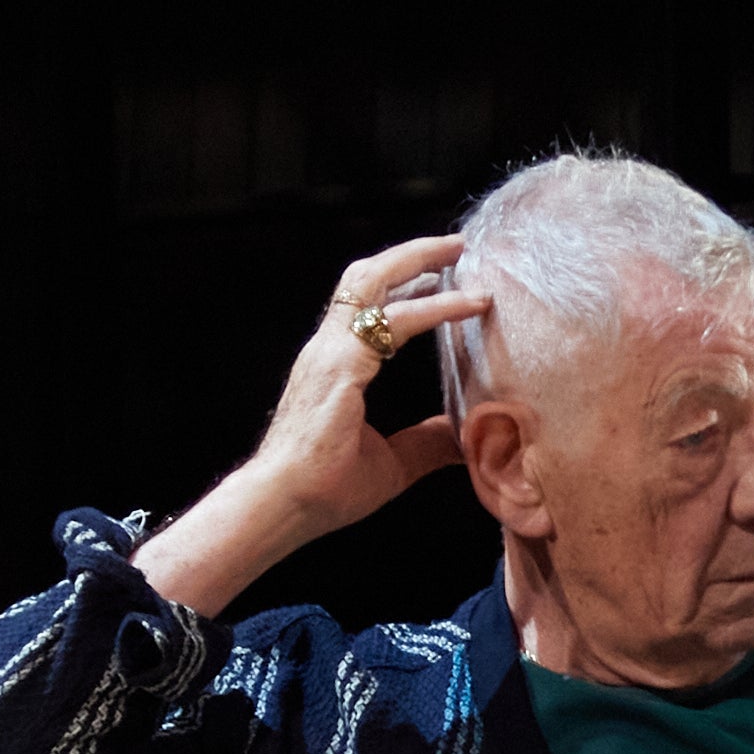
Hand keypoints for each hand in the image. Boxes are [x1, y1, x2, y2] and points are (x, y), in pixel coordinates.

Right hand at [133, 237, 495, 615]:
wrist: (284, 506)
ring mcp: (330, 352)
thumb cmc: (325, 490)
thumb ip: (426, 442)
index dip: (404, 286)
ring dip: (420, 259)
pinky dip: (436, 307)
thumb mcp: (393, 463)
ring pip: (374, 280)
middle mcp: (327, 349)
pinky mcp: (341, 365)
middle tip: (457, 247)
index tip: (442, 278)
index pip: (367, 306)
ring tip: (459, 250)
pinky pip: (396, 321)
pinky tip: (469, 304)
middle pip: (367, 276)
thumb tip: (464, 436)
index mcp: (332, 365)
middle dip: (412, 255)